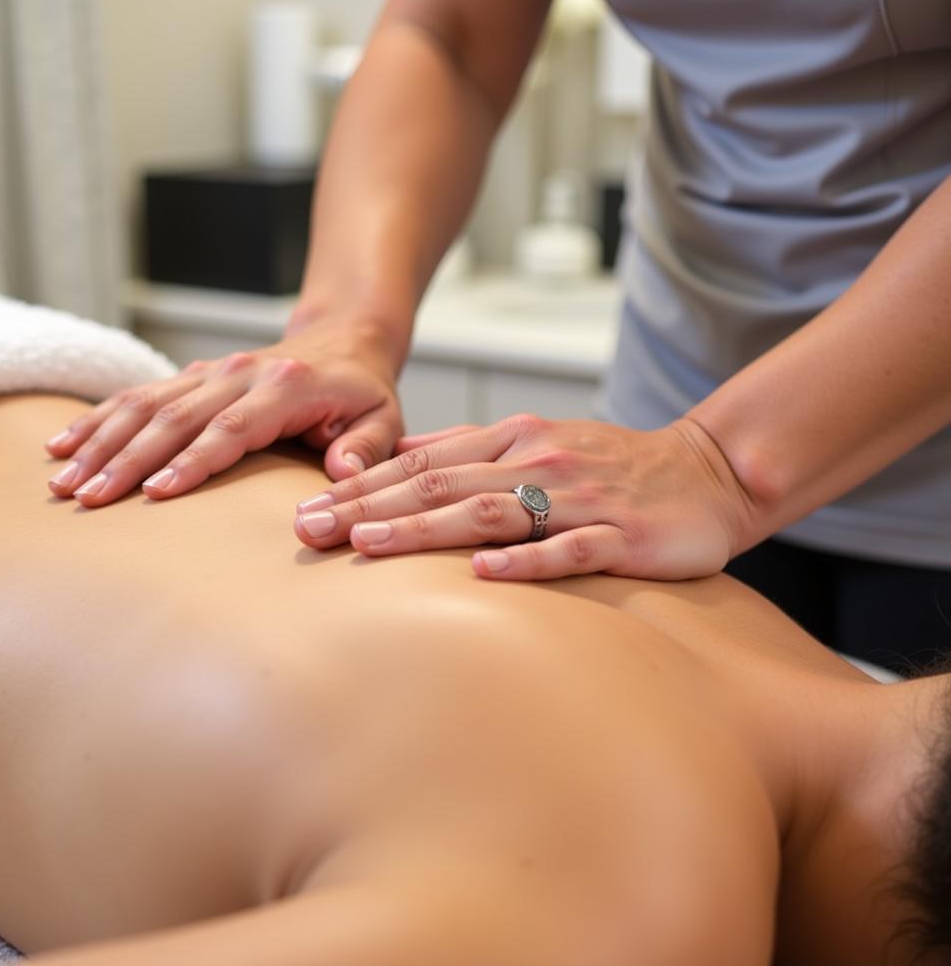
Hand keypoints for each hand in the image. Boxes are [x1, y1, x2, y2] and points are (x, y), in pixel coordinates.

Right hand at [45, 321, 403, 506]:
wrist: (345, 341)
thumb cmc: (363, 392)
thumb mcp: (385, 418)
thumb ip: (368, 446)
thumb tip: (344, 472)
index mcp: (285, 387)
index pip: (231, 428)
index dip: (192, 460)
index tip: (155, 493)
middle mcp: (239, 373)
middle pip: (174, 417)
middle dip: (127, 458)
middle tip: (89, 498)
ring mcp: (212, 371)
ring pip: (146, 403)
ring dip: (101, 440)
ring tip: (62, 480)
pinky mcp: (193, 375)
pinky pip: (138, 394)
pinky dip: (99, 419)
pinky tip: (63, 444)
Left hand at [293, 414, 757, 580]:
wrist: (704, 474)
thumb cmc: (610, 466)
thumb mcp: (536, 444)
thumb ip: (471, 454)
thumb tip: (400, 460)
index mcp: (513, 440)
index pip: (423, 463)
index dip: (361, 486)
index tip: (307, 510)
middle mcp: (537, 461)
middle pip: (440, 485)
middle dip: (368, 507)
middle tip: (309, 530)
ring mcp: (578, 497)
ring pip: (489, 512)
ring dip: (425, 528)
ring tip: (369, 544)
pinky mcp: (619, 535)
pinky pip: (568, 548)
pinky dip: (526, 559)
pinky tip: (485, 573)